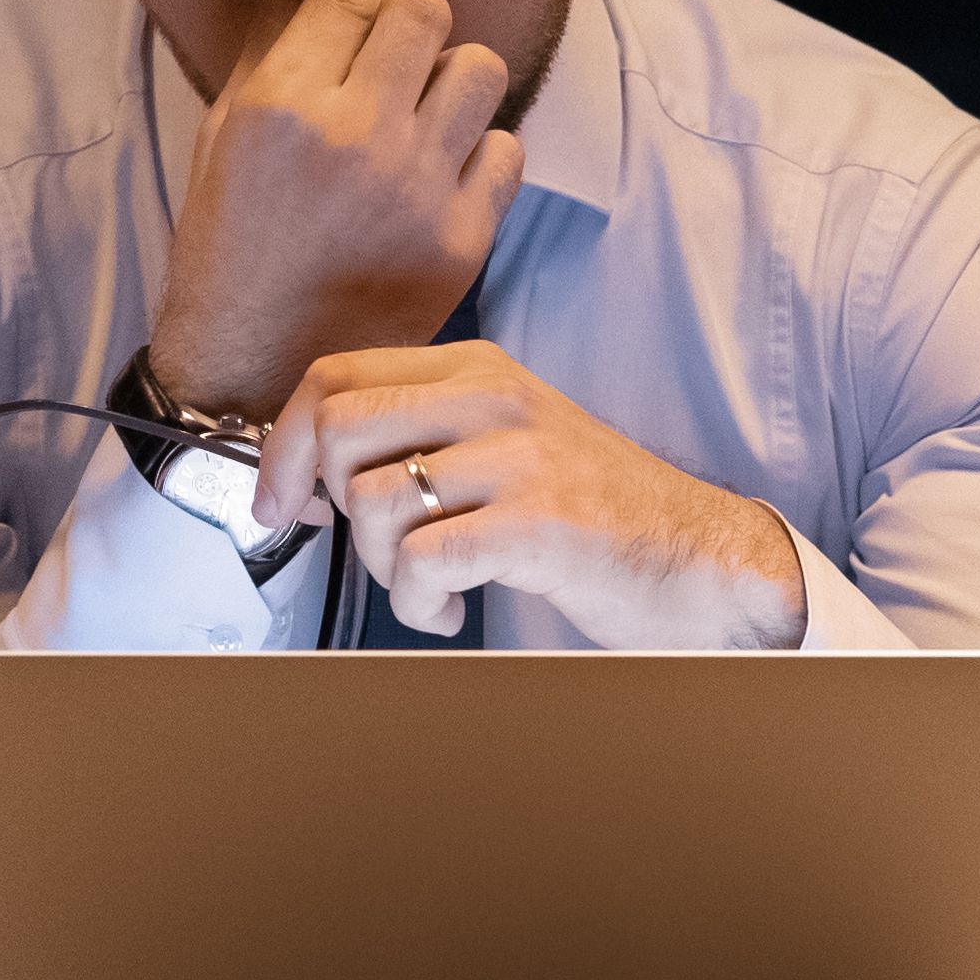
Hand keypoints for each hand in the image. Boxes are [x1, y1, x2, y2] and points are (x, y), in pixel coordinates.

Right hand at [150, 0, 524, 419]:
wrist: (254, 371)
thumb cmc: (229, 246)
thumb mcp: (225, 135)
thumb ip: (267, 42)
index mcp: (285, 104)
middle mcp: (356, 135)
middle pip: (425, 12)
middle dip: (412, 18)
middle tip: (397, 49)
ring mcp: (416, 188)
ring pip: (480, 70)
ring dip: (454, 78)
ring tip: (424, 112)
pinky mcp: (461, 239)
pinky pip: (509, 149)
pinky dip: (482, 152)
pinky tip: (444, 172)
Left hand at [252, 340, 803, 649]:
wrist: (701, 557)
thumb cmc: (594, 512)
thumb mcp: (503, 443)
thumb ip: (418, 438)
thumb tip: (305, 473)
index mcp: (477, 368)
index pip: (336, 374)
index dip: (283, 442)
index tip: (278, 498)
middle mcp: (495, 395)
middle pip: (339, 427)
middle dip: (327, 504)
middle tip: (368, 549)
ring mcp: (520, 454)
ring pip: (374, 502)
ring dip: (385, 570)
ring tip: (430, 587)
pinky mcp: (539, 520)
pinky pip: (423, 561)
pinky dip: (419, 604)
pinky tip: (451, 612)